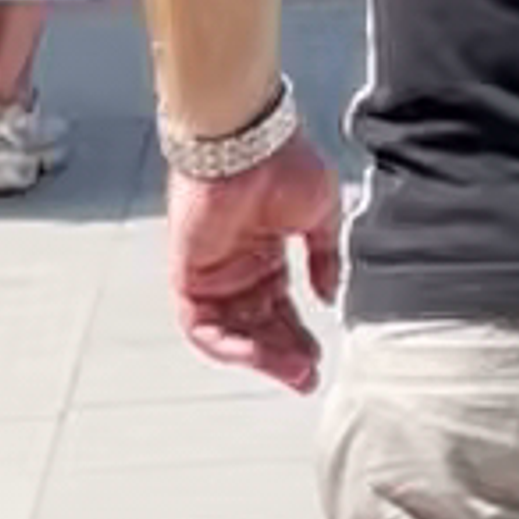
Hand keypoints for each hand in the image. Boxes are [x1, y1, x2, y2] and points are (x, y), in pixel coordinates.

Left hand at [167, 136, 342, 397]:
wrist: (246, 141)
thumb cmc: (283, 162)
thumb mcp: (319, 213)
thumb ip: (324, 256)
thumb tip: (329, 297)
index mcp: (265, 254)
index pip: (280, 310)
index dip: (298, 338)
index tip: (317, 360)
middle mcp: (238, 269)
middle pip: (259, 328)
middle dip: (283, 356)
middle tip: (306, 377)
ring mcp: (212, 275)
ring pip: (233, 334)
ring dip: (262, 355)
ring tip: (293, 369)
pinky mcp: (188, 277)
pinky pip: (203, 326)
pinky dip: (229, 345)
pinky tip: (258, 353)